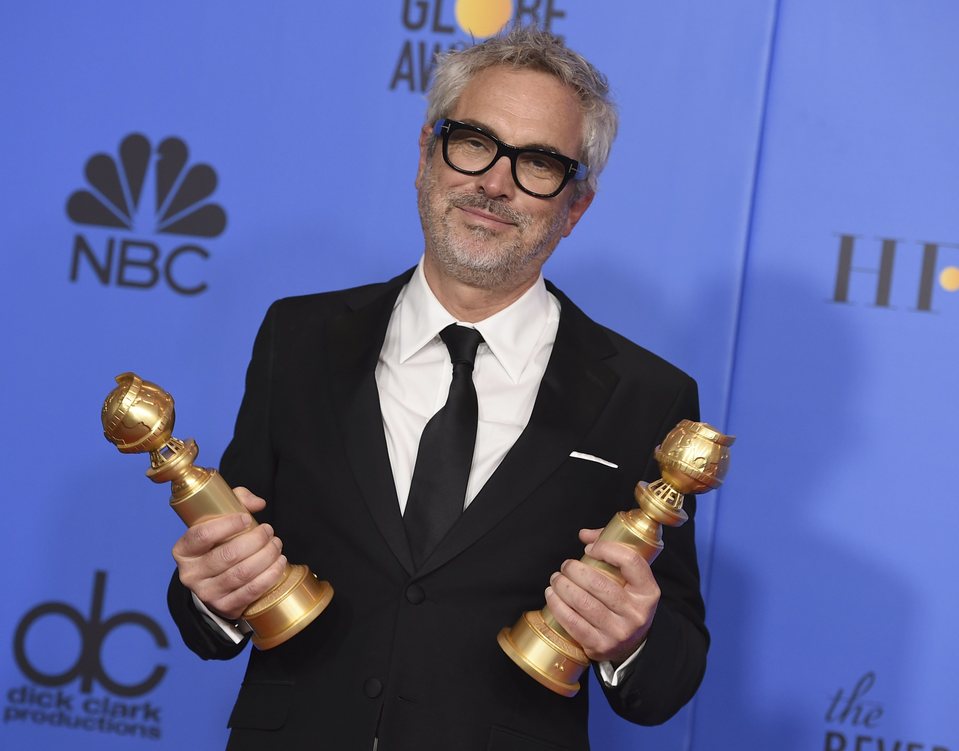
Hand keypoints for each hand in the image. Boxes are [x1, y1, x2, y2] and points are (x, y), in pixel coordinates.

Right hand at [172, 487, 286, 619]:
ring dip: (266, 556)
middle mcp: (190, 574)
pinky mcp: (225, 606)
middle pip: (227, 555)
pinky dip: (270, 575)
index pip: (201, 535)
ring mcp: (207, 593)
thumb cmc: (219, 545)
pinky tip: (279, 563)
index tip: (247, 518)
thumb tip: (258, 503)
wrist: (216, 582)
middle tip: (269, 531)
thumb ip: (236, 501)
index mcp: (183, 550)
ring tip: (276, 545)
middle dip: (255, 540)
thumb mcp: (219, 520)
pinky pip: (251, 591)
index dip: (227, 525)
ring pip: (242, 573)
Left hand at [544, 528, 659, 665]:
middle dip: (575, 570)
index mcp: (648, 592)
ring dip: (563, 586)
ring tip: (556, 578)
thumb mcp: (630, 579)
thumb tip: (585, 535)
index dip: (606, 549)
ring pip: (583, 603)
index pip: (630, 562)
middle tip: (565, 565)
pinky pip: (573, 623)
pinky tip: (551, 595)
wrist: (632, 644)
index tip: (590, 549)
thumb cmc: (626, 602)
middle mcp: (636, 613)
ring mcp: (619, 632)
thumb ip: (611, 550)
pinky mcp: (600, 645)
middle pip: (600, 584)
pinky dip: (558, 606)